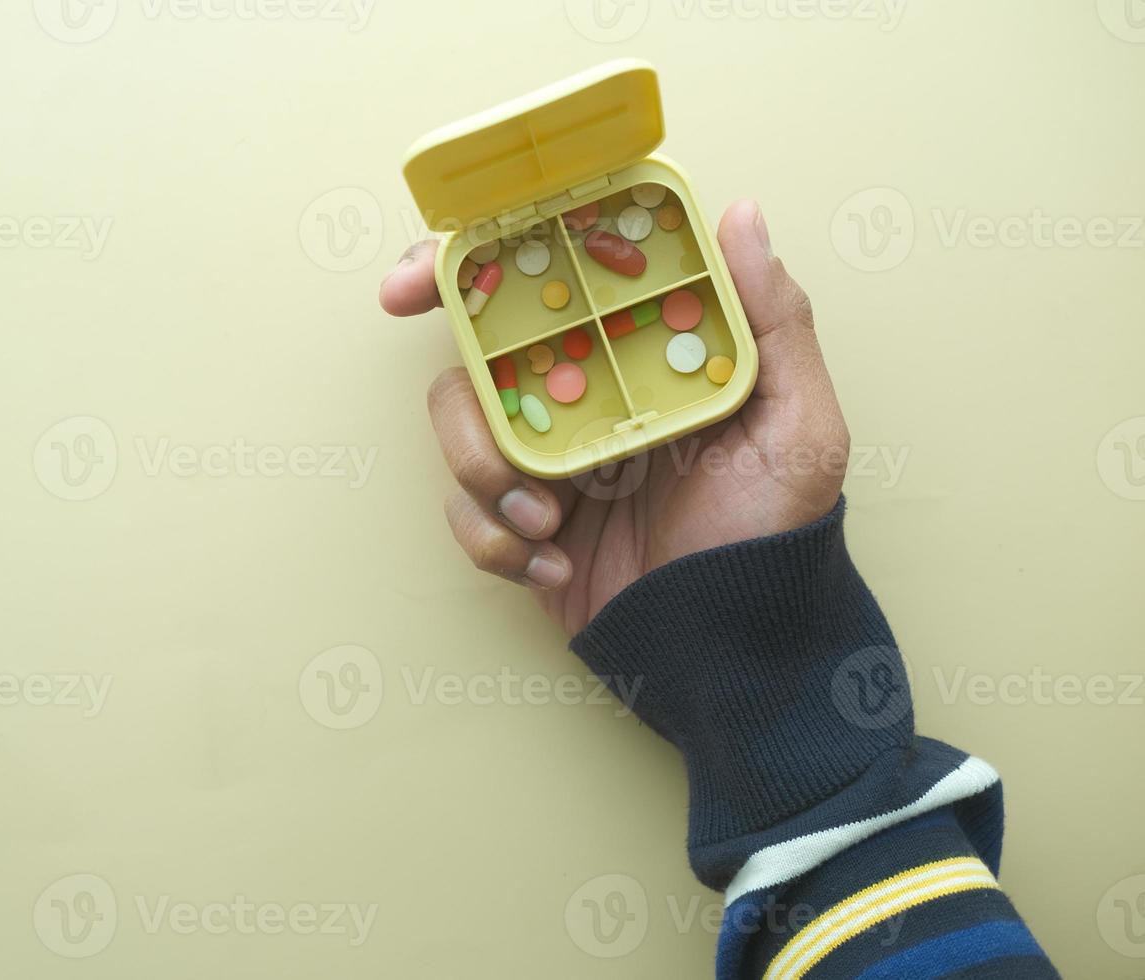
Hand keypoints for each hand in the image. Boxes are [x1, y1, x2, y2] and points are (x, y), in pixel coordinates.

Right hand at [380, 201, 850, 635]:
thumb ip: (776, 324)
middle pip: (489, 335)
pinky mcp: (522, 527)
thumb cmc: (775, 539)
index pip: (568, 282)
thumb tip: (739, 217)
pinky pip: (467, 514)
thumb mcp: (800, 427)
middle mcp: (586, 400)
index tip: (457, 236)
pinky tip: (553, 563)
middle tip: (397, 304)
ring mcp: (547, 463)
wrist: (736, 651)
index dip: (506, 247)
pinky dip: (494, 540)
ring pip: (460, 425)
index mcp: (642, 362)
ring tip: (542, 518)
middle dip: (436, 317)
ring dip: (478, 465)